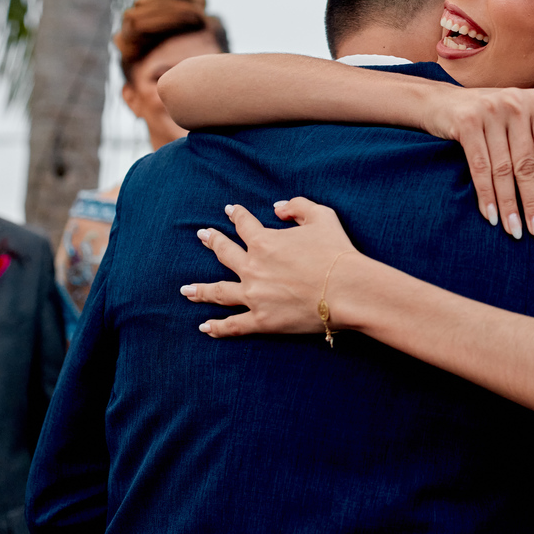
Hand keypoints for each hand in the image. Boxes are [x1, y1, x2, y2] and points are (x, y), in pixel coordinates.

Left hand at [181, 199, 356, 337]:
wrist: (347, 290)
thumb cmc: (337, 252)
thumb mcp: (322, 217)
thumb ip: (297, 206)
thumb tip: (277, 208)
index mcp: (265, 242)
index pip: (244, 224)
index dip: (237, 215)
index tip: (230, 211)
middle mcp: (253, 268)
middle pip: (224, 253)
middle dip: (212, 242)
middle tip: (202, 236)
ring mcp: (254, 296)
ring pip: (218, 292)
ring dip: (200, 290)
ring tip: (186, 290)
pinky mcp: (262, 321)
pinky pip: (233, 325)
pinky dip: (218, 327)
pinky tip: (205, 327)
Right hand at [421, 86, 533, 241]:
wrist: (442, 102)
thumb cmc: (492, 116)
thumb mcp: (527, 120)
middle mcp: (516, 103)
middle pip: (528, 164)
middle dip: (532, 202)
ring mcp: (490, 111)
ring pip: (503, 169)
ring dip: (508, 204)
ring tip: (514, 230)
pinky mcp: (466, 122)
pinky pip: (479, 167)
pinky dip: (486, 195)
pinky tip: (491, 216)